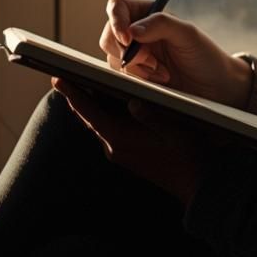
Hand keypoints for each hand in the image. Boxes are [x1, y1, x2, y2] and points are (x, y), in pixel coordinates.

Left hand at [51, 76, 213, 208]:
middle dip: (79, 96)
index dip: (73, 94)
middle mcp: (115, 148)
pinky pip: (110, 130)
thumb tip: (132, 101)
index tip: (56, 78)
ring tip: (86, 83)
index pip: (89, 112)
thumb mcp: (171, 126)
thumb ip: (149, 113)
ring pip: (100, 123)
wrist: (199, 183)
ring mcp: (121, 154)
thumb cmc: (188, 152)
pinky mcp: (129, 156)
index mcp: (120, 139)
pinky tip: (112, 101)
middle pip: (90, 117)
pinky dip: (106, 114)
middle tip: (67, 74)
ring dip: (93, 105)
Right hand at [99, 0, 252, 108]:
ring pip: (113, 59)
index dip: (116, 21)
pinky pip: (121, 78)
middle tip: (152, 63)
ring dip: (137, 69)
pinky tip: (160, 82)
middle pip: (109, 36)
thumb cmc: (205, 56)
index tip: (128, 39)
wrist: (214, 88)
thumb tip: (131, 31)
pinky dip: (139, 81)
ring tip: (163, 73)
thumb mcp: (188, 34)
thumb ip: (161, 24)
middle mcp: (136, 33)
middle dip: (128, 52)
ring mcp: (133, 56)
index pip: (117, 7)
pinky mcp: (134, 77)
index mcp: (148, 14)